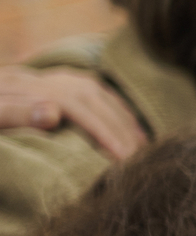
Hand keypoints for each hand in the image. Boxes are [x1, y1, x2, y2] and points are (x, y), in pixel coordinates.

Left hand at [0, 65, 147, 158]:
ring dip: (120, 114)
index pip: (75, 105)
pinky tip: (122, 118)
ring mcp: (42, 78)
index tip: (121, 157)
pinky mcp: (42, 82)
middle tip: (141, 156)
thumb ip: (13, 113)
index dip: (101, 130)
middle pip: (89, 96)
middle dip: (118, 126)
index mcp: (23, 87)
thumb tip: (53, 112)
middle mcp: (38, 78)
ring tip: (140, 140)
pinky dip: (109, 103)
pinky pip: (87, 87)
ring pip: (92, 88)